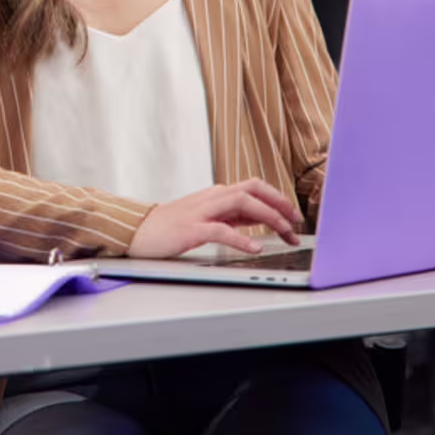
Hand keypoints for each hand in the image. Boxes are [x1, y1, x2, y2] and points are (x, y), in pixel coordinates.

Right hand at [126, 179, 302, 258]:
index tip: (293, 216)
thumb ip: (231, 216)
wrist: (138, 230)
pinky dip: (241, 238)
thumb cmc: (170, 225)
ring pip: (242, 203)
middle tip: (296, 223)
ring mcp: (201, 211)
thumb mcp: (206, 216)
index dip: (278, 198)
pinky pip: (221, 230)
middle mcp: (212, 197)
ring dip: (268, 217)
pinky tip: (255, 247)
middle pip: (253, 190)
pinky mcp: (191, 228)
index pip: (254, 187)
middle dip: (279, 204)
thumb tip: (259, 219)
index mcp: (217, 194)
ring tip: (284, 232)